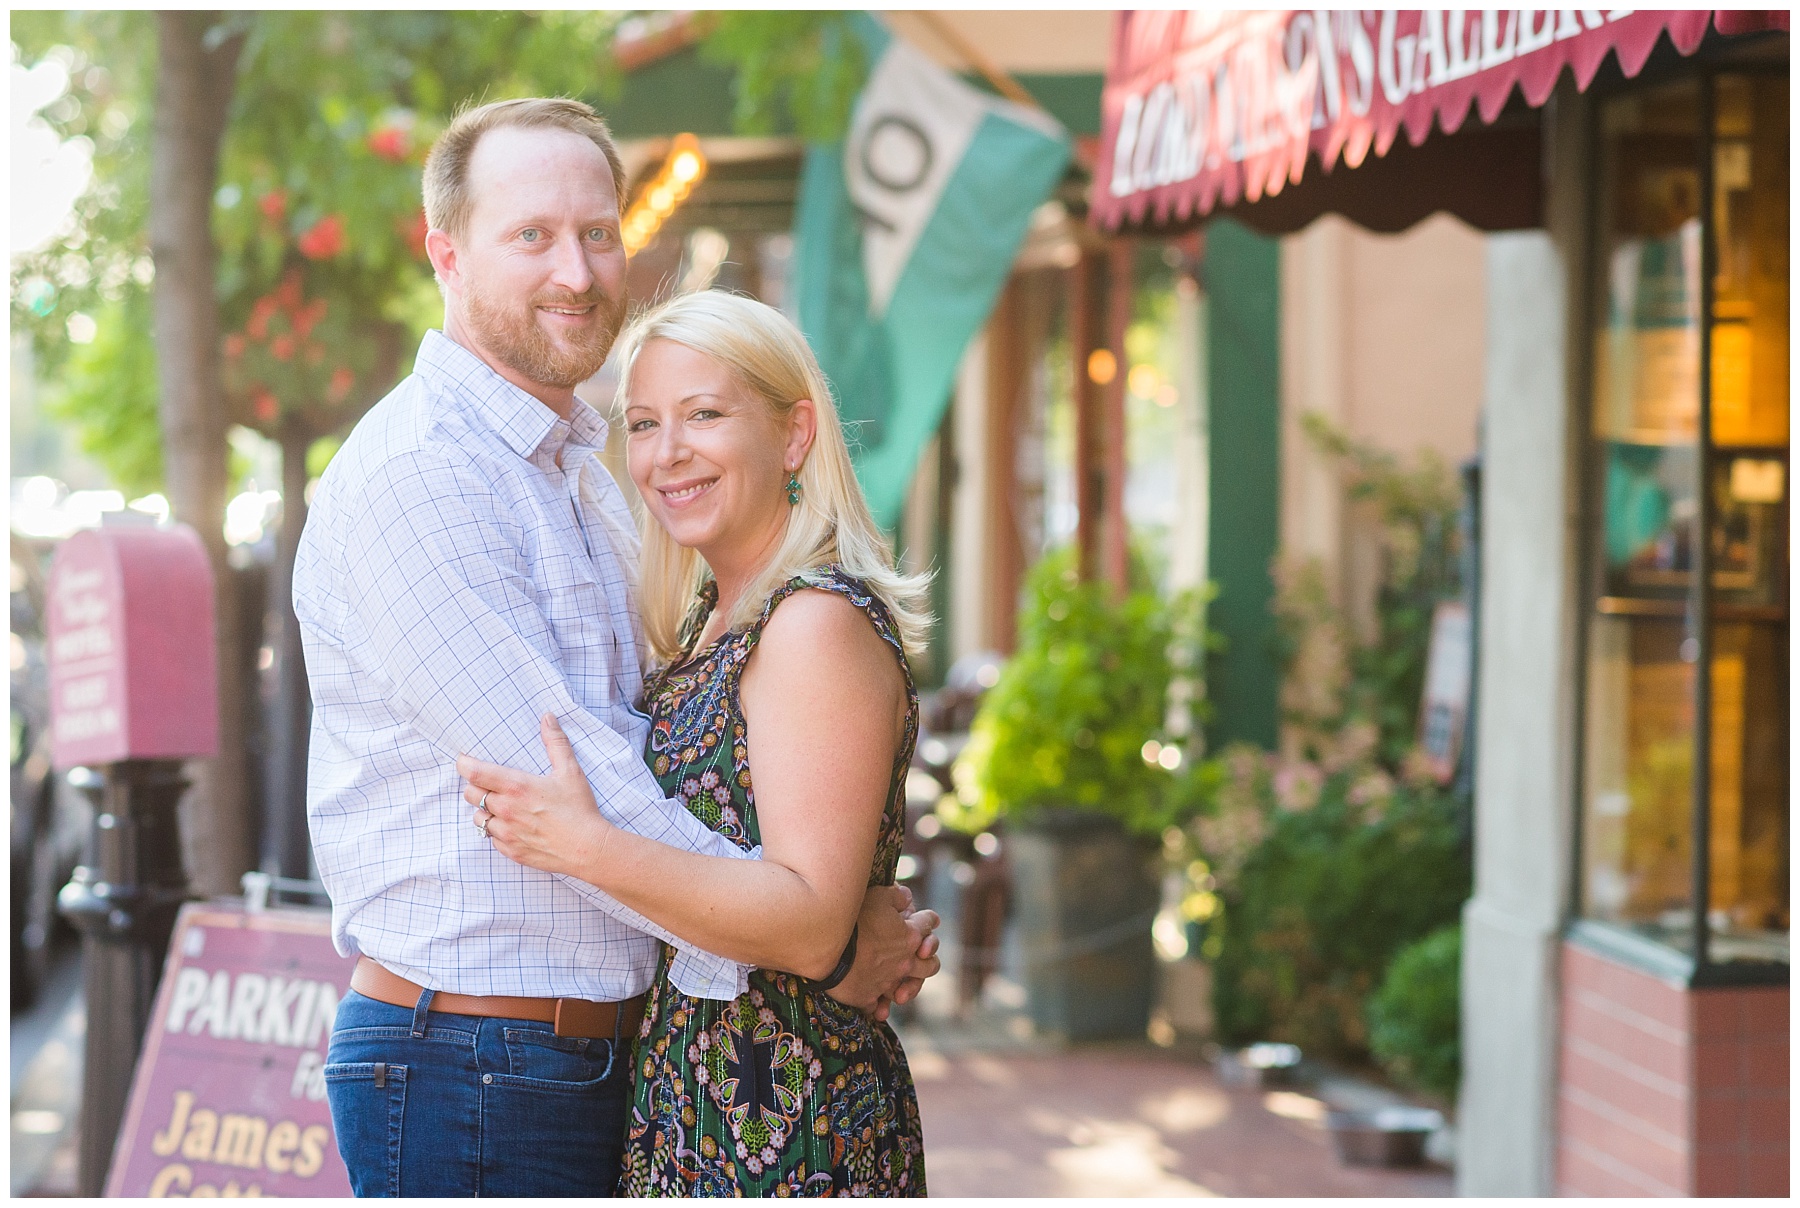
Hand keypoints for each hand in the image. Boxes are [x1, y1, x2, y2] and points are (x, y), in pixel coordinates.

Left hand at [457, 714, 610, 878]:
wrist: (587, 849)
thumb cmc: (579, 809)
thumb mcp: (570, 771)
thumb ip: (556, 742)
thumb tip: (548, 717)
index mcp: (516, 787)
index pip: (473, 773)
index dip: (464, 764)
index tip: (466, 760)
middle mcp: (505, 810)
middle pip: (470, 794)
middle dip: (476, 786)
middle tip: (490, 784)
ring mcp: (506, 833)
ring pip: (477, 818)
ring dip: (485, 810)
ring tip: (502, 806)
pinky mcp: (510, 850)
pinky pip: (491, 838)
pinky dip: (497, 830)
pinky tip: (513, 826)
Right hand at [827, 884, 940, 1017]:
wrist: (825, 947)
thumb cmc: (853, 918)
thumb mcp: (877, 895)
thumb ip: (897, 896)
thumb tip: (907, 898)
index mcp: (910, 936)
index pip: (929, 924)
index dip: (928, 919)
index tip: (927, 918)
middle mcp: (904, 962)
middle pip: (931, 965)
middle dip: (929, 958)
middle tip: (921, 952)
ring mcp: (887, 982)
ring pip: (910, 990)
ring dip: (909, 987)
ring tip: (902, 985)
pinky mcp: (868, 997)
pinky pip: (879, 1006)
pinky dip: (879, 1004)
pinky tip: (875, 1003)